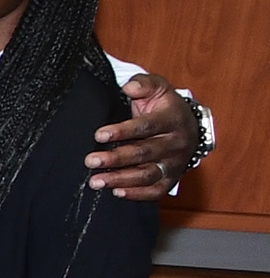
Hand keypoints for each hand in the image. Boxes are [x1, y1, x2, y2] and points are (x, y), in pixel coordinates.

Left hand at [88, 72, 205, 197]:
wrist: (186, 124)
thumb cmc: (164, 106)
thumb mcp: (158, 87)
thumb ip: (144, 83)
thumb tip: (129, 87)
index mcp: (172, 120)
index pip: (146, 127)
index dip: (122, 132)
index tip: (99, 135)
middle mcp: (176, 143)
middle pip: (144, 153)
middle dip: (115, 158)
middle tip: (91, 161)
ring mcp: (175, 163)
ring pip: (148, 174)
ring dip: (121, 180)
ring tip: (96, 181)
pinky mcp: (172, 178)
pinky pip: (156, 190)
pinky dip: (138, 194)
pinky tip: (117, 192)